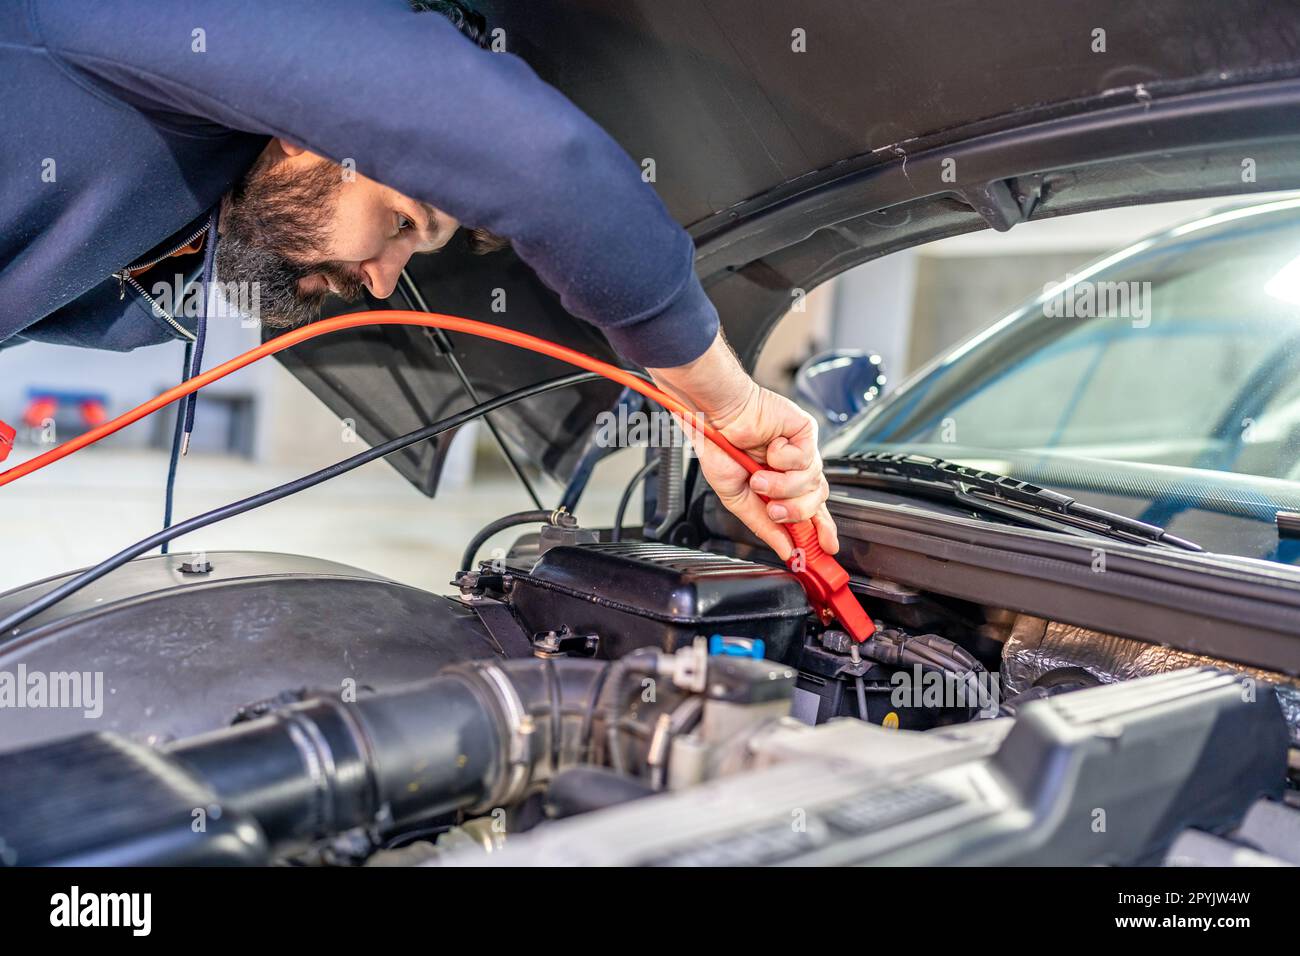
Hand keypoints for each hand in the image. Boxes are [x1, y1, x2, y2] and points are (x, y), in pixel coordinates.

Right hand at [648, 333, 838, 561]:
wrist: (715, 417)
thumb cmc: (719, 448)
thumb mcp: (737, 498)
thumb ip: (763, 525)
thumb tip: (786, 550)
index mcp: (780, 486)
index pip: (810, 513)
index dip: (820, 531)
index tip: (825, 549)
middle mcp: (794, 469)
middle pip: (817, 502)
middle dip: (796, 511)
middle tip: (773, 508)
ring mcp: (802, 450)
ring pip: (813, 483)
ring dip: (783, 485)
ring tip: (760, 476)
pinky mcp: (805, 432)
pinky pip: (807, 459)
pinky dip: (783, 458)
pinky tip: (770, 446)